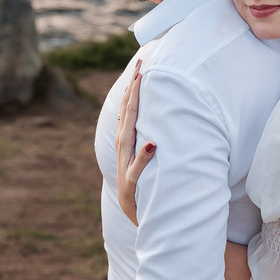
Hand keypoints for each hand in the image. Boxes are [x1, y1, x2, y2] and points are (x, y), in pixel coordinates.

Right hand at [115, 59, 155, 225]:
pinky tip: (153, 142)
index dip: (133, 87)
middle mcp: (123, 149)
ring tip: (140, 87)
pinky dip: (145, 156)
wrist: (137, 215)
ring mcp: (127, 164)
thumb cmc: (144, 186)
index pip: (128, 109)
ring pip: (128, 132)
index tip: (140, 65)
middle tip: (140, 64)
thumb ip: (147, 140)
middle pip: (127, 113)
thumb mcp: (144, 159)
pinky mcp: (133, 182)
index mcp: (126, 142)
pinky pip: (139, 168)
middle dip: (133, 88)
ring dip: (134, 109)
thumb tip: (156, 119)